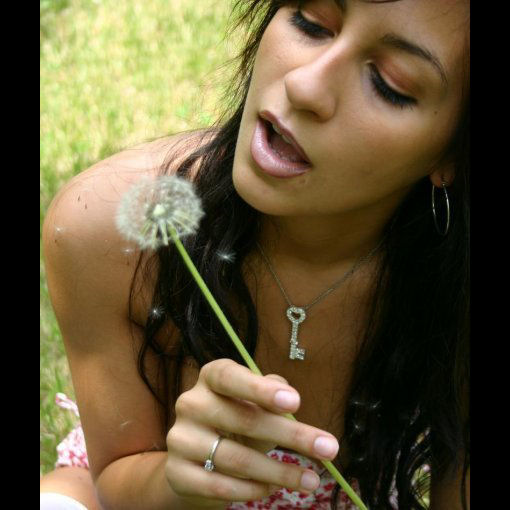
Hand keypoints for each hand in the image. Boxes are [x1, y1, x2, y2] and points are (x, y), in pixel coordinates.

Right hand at [165, 358, 339, 507]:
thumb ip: (273, 395)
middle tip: (329, 449)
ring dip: (279, 471)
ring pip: (235, 458)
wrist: (196, 460)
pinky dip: (250, 490)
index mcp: (211, 378)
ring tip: (311, 480)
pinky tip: (271, 489)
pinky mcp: (176, 472)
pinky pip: (219, 485)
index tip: (295, 401)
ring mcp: (180, 438)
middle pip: (243, 419)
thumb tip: (290, 397)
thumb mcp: (255, 404)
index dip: (260, 388)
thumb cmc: (235, 422)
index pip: (230, 376)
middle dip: (291, 435)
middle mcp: (191, 403)